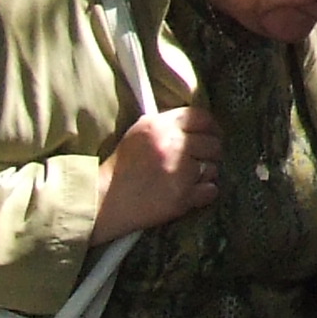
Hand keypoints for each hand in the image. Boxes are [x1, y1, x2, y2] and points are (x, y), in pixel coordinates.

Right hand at [92, 106, 221, 243]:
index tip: (212, 134)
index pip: (200, 116)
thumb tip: (198, 124)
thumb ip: (168, 125)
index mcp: (160, 126)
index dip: (211, 126)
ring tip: (189, 179)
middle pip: (213, 143)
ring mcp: (179, 172)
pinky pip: (211, 190)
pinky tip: (191, 193)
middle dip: (210, 152)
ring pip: (214, 168)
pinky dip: (204, 193)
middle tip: (201, 160)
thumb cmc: (120, 168)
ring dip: (206, 174)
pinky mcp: (182, 197)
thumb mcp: (139, 134)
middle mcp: (173, 145)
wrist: (103, 201)